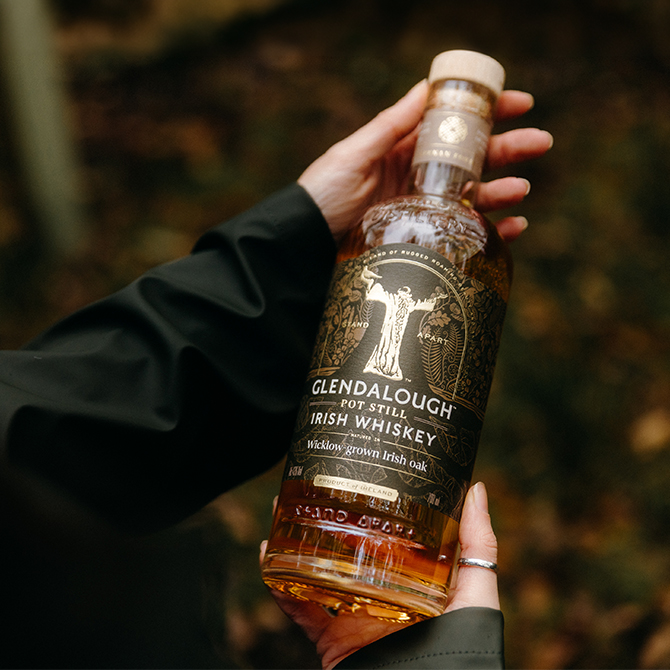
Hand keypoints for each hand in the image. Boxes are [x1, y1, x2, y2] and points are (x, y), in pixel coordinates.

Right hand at [261, 482, 499, 669]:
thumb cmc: (462, 648)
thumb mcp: (476, 591)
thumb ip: (478, 545)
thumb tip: (476, 488)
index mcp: (412, 581)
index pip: (389, 537)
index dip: (373, 509)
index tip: (360, 478)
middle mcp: (380, 596)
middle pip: (348, 552)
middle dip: (328, 522)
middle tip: (312, 489)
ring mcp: (354, 617)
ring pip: (317, 575)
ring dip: (296, 546)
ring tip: (281, 512)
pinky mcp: (333, 641)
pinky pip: (300, 610)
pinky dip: (281, 588)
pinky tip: (268, 558)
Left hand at [298, 79, 552, 241]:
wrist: (305, 244)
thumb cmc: (323, 194)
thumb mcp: (353, 155)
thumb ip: (390, 126)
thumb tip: (425, 88)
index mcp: (403, 148)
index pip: (452, 125)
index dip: (487, 112)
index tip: (519, 102)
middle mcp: (419, 176)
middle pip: (474, 158)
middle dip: (509, 148)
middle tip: (540, 143)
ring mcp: (424, 208)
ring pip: (475, 195)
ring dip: (503, 190)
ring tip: (521, 189)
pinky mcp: (424, 238)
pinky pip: (465, 233)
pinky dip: (492, 231)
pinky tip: (512, 226)